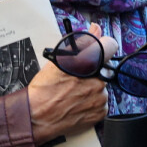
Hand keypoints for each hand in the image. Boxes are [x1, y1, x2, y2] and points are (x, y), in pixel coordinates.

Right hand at [27, 23, 115, 144]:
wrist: (35, 117)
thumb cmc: (43, 89)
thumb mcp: (58, 60)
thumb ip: (83, 43)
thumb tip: (96, 29)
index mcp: (88, 63)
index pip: (110, 46)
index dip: (104, 46)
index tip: (99, 50)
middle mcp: (97, 80)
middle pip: (104, 69)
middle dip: (93, 72)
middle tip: (76, 80)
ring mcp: (100, 99)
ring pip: (102, 87)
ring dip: (92, 89)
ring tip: (73, 94)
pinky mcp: (100, 114)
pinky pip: (101, 104)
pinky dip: (92, 103)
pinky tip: (77, 104)